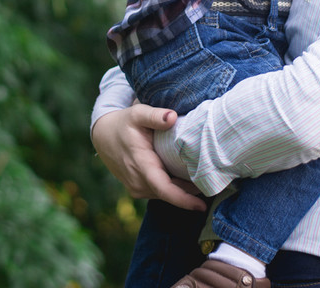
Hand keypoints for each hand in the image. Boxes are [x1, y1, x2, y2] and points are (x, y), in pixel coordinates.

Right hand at [91, 104, 206, 211]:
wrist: (103, 136)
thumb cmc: (124, 123)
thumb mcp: (138, 114)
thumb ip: (155, 115)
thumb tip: (172, 116)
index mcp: (140, 165)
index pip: (163, 188)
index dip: (183, 199)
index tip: (202, 205)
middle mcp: (138, 182)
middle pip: (170, 193)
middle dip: (192, 193)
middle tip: (216, 185)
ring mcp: (137, 188)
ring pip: (166, 194)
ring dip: (184, 191)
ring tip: (205, 180)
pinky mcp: (138, 190)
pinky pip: (160, 192)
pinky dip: (174, 188)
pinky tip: (188, 179)